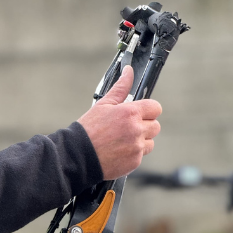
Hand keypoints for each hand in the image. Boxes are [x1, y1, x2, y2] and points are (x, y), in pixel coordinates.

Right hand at [76, 65, 161, 179]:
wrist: (77, 155)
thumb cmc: (87, 129)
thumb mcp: (102, 105)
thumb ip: (120, 88)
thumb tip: (128, 72)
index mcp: (130, 113)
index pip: (155, 108)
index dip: (147, 110)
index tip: (138, 114)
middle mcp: (136, 129)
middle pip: (155, 125)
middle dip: (143, 126)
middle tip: (125, 128)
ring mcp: (137, 146)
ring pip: (150, 141)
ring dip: (140, 140)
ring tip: (120, 141)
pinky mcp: (135, 161)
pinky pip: (141, 155)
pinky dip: (132, 153)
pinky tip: (118, 151)